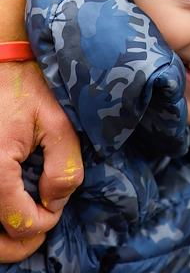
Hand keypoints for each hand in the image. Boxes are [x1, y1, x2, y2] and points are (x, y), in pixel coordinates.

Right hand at [0, 59, 82, 261]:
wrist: (1, 66)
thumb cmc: (28, 89)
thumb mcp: (57, 122)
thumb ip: (63, 166)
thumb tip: (54, 202)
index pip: (20, 222)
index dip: (45, 221)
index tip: (56, 203)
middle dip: (20, 242)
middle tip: (41, 226)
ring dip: (4, 236)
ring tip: (26, 220)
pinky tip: (13, 207)